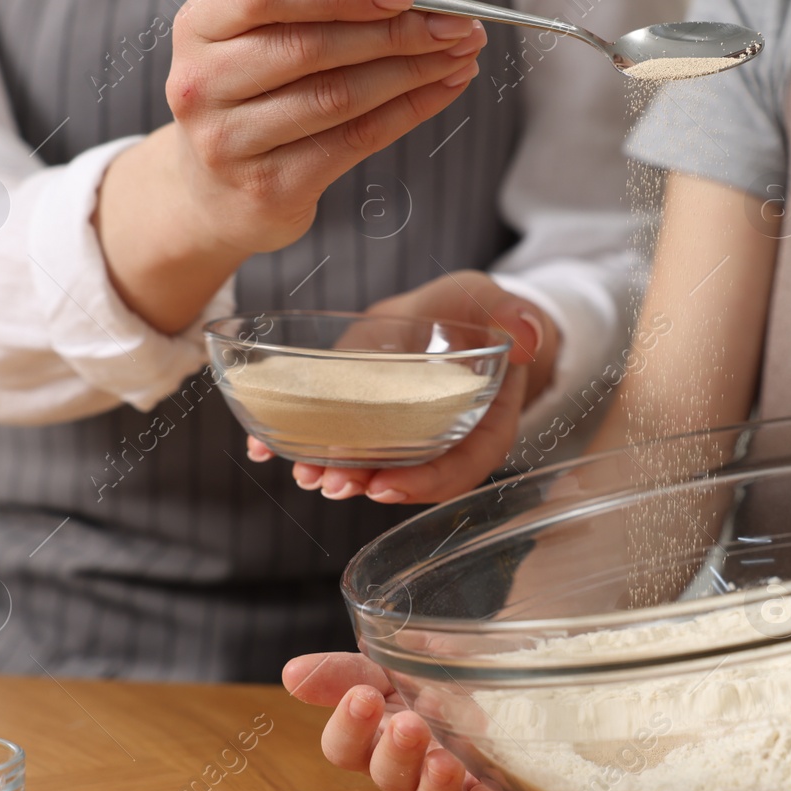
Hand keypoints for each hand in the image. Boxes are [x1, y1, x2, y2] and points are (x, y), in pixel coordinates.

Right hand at [96, 0, 488, 333]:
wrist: (216, 193)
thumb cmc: (254, 93)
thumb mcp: (272, 32)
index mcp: (199, 26)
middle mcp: (203, 83)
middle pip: (311, 47)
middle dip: (397, 32)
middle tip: (457, 25)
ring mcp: (231, 142)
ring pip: (340, 97)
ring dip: (414, 72)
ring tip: (461, 54)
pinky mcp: (271, 187)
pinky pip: (355, 141)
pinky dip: (410, 111)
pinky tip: (444, 89)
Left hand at [247, 269, 560, 503]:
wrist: (441, 311)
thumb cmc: (474, 312)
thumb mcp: (495, 305)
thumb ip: (513, 316)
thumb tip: (527, 335)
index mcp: (482, 422)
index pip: (462, 465)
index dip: (426, 482)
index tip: (387, 485)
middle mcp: (438, 439)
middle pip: (410, 475)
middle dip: (370, 484)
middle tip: (333, 483)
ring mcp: (397, 435)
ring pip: (371, 466)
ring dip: (336, 474)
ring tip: (304, 472)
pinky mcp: (361, 421)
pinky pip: (335, 441)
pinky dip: (299, 447)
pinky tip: (263, 447)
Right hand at [282, 652, 518, 790]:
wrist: (496, 666)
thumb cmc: (434, 671)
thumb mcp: (391, 661)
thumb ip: (344, 671)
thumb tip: (292, 673)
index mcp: (376, 735)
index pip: (345, 748)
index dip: (349, 727)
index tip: (362, 696)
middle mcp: (408, 768)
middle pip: (388, 778)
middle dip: (395, 753)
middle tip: (408, 724)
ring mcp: (449, 786)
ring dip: (434, 788)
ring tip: (444, 762)